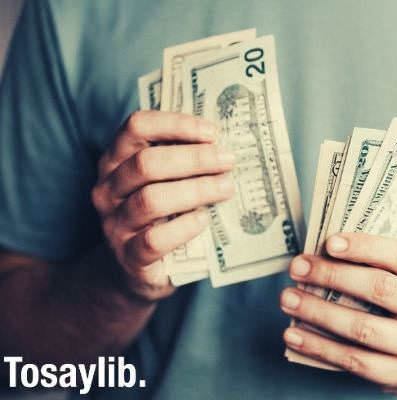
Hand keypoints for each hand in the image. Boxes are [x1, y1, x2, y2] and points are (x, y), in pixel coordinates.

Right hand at [91, 111, 234, 301]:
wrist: (135, 270)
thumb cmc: (160, 216)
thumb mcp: (164, 182)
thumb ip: (183, 162)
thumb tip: (226, 145)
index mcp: (116, 160)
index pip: (136, 127)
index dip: (176, 124)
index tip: (212, 132)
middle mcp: (108, 189)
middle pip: (146, 163)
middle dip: (194, 159)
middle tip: (228, 161)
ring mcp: (115, 224)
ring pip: (151, 200)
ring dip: (195, 190)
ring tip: (226, 188)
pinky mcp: (129, 257)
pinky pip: (154, 240)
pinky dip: (183, 228)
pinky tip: (204, 220)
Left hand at [281, 233, 396, 394]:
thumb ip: (386, 263)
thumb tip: (326, 251)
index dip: (366, 247)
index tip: (329, 242)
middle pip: (381, 290)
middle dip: (333, 276)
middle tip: (299, 267)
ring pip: (362, 329)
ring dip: (318, 312)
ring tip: (288, 299)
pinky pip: (354, 362)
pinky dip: (319, 347)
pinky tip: (295, 334)